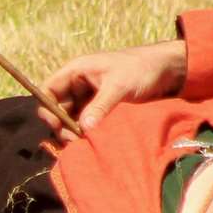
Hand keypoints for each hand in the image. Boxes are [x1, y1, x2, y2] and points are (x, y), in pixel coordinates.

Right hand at [38, 40, 187, 140]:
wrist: (166, 69)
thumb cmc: (140, 69)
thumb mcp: (118, 86)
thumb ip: (100, 106)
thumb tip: (83, 128)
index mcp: (76, 70)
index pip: (49, 89)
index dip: (47, 107)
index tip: (55, 125)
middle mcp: (78, 83)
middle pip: (58, 107)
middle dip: (61, 124)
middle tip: (72, 140)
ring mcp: (89, 96)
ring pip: (71, 116)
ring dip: (73, 130)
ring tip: (80, 143)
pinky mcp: (101, 106)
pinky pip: (85, 120)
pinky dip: (85, 130)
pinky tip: (89, 141)